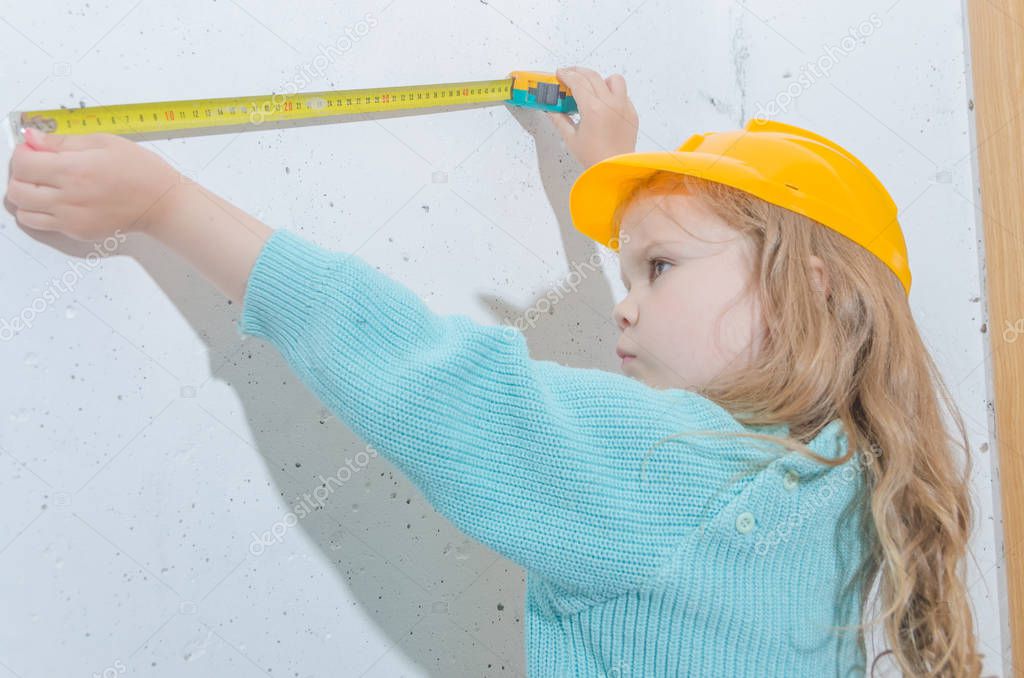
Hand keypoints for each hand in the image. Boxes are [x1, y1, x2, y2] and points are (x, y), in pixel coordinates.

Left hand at [5, 128, 182, 240]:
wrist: (162, 203)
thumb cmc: (141, 171)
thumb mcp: (104, 142)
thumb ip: (63, 141)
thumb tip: (33, 139)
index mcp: (74, 170)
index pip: (22, 163)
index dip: (23, 153)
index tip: (34, 150)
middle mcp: (68, 197)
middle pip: (16, 190)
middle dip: (20, 175)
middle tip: (37, 168)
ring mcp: (71, 219)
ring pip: (23, 211)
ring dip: (26, 196)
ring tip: (44, 187)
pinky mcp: (77, 232)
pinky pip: (41, 224)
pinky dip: (39, 212)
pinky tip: (57, 201)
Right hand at [546, 66, 638, 168]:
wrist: (614, 169)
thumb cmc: (594, 158)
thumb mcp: (571, 138)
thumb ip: (559, 119)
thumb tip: (550, 109)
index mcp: (593, 109)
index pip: (577, 82)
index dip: (566, 74)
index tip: (560, 73)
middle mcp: (610, 104)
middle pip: (593, 76)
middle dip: (578, 72)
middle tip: (569, 75)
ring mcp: (624, 107)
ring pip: (613, 80)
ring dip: (600, 80)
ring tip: (591, 88)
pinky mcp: (632, 113)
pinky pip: (623, 94)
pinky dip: (612, 94)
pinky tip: (604, 104)